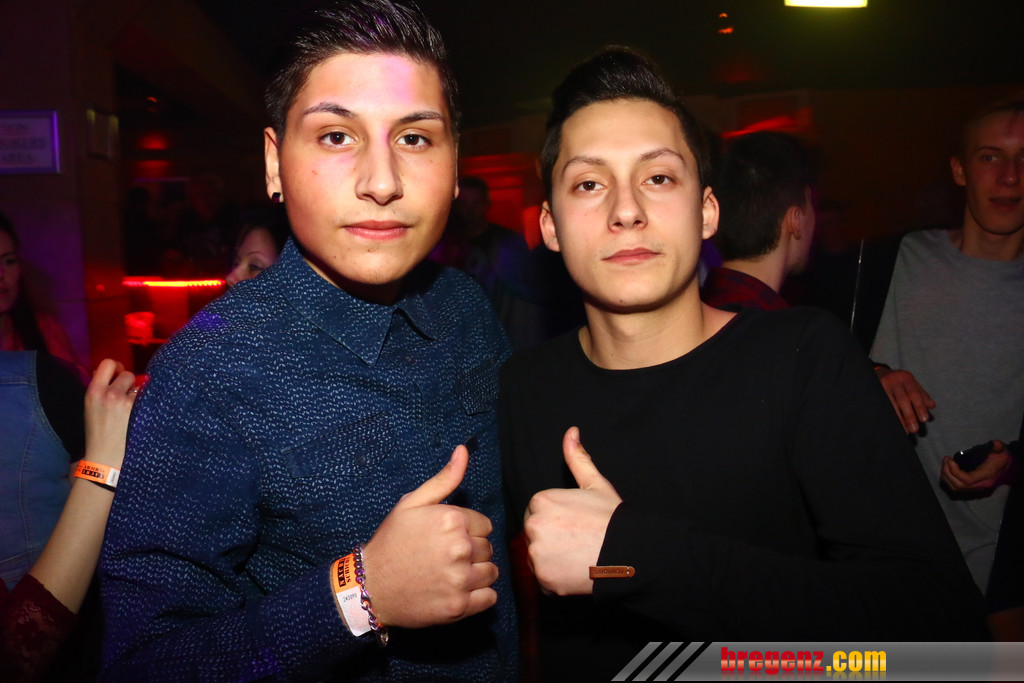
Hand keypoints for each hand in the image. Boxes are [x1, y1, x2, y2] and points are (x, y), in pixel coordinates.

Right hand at [83, 359, 137, 468]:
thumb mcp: (91, 405)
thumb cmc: (97, 430)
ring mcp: (124, 401)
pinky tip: (137, 411)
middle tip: (125, 394)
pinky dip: (143, 401)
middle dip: (128, 382)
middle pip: (127, 373)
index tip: (118, 375)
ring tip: (130, 405)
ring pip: (138, 384)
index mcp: (93, 391)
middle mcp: (109, 393)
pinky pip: (144, 396)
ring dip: (136, 391)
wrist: (104, 453)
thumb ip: (100, 388)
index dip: (116, 367)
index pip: (108, 363)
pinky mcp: (136, 409)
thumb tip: (114, 373)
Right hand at [361, 445, 497, 627]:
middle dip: (472, 551)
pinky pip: (490, 597)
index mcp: (452, 520)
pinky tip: (457, 591)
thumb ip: (444, 479)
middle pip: (488, 548)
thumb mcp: (412, 503)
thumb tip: (464, 450)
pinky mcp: (459, 607)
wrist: (370, 586)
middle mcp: (460, 548)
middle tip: (445, 557)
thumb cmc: (392, 542)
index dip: (468, 531)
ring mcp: (460, 579)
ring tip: (451, 574)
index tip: (447, 538)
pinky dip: (478, 596)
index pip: (485, 525)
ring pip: (491, 572)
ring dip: (477, 573)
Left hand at [524, 427, 621, 595]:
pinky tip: (576, 572)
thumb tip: (571, 432)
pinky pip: (544, 581)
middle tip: (576, 542)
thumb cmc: (612, 520)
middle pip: (534, 535)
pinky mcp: (544, 580)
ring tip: (577, 557)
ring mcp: (537, 555)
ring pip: (537, 558)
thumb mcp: (595, 484)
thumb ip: (578, 458)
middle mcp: (534, 526)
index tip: (573, 525)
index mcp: (541, 501)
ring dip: (552, 561)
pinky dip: (557, 580)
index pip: (537, 513)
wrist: (628, 553)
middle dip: (550, 539)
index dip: (556, 520)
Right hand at [875, 366, 934, 433]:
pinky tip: (892, 424)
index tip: (924, 420)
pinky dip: (887, 416)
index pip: (914, 394)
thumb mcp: (911, 385)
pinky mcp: (873, 391)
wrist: (878, 373)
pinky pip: (881, 405)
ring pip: (890, 404)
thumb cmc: (898, 382)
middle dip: (909, 415)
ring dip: (898, 419)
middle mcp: (893, 379)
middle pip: (903, 400)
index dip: (920, 407)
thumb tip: (932, 406)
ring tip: (904, 430)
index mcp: (906, 377)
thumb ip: (922, 395)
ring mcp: (881, 384)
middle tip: (914, 429)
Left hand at [942, 440, 1012, 492]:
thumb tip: (993, 443)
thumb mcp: (1002, 450)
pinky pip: (956, 486)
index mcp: (987, 476)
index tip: (950, 460)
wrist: (1007, 469)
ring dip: (946, 476)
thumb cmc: (1002, 459)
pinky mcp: (971, 487)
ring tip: (945, 463)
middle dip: (948, 472)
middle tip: (946, 460)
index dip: (956, 472)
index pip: (968, 480)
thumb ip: (998, 446)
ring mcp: (975, 488)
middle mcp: (981, 485)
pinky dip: (948, 479)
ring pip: (955, 488)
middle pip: (959, 485)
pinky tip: (947, 468)